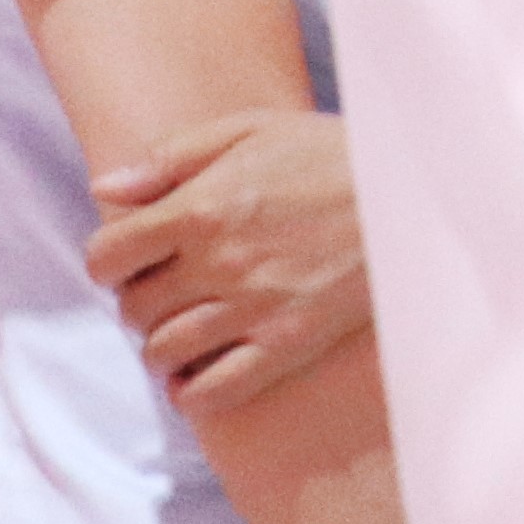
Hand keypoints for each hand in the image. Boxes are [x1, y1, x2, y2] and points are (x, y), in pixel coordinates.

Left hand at [85, 112, 368, 413]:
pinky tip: (197, 378)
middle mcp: (218, 263)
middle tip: (169, 294)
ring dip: (162, 347)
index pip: (106, 256)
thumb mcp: (255, 129)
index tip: (132, 261)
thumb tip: (104, 186)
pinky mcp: (289, 342)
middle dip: (140, 303)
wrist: (419, 192)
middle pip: (133, 309)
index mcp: (200, 208)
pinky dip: (191, 394)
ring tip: (185, 333)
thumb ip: (173, 157)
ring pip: (163, 352)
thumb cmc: (337, 153)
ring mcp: (253, 307)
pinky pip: (214, 391)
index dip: (109, 262)